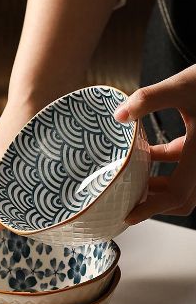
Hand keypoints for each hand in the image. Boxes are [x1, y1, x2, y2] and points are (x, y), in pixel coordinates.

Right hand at [0, 102, 36, 233]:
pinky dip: (27, 209)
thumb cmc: (23, 123)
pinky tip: (36, 221)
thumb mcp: (11, 161)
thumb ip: (4, 193)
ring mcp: (14, 172)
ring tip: (13, 244)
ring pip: (8, 203)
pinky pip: (25, 196)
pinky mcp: (32, 171)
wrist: (45, 93)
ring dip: (9, 221)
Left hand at [114, 64, 195, 223]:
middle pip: (180, 198)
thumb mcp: (183, 87)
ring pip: (183, 186)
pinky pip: (184, 168)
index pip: (176, 195)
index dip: (152, 208)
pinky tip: (145, 155)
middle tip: (126, 202)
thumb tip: (119, 115)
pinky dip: (165, 168)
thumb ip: (150, 99)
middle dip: (153, 203)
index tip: (129, 217)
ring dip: (159, 187)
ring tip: (131, 181)